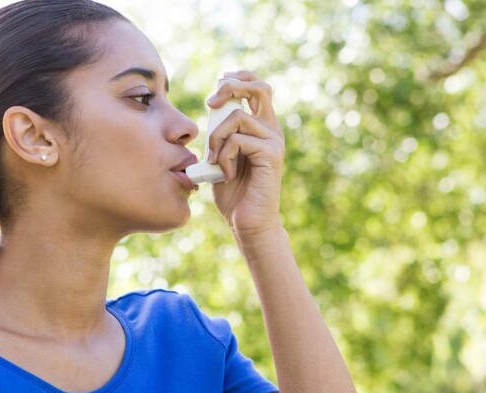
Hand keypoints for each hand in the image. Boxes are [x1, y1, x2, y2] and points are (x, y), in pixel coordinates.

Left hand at [206, 70, 285, 239]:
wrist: (247, 222)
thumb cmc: (232, 192)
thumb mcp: (220, 156)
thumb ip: (219, 134)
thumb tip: (211, 109)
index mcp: (260, 126)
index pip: (256, 87)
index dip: (238, 78)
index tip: (217, 85)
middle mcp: (271, 130)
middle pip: (259, 87)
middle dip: (231, 86)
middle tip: (211, 104)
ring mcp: (273, 141)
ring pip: (237, 117)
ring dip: (216, 137)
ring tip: (215, 161)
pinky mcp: (271, 155)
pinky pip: (239, 140)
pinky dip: (224, 156)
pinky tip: (226, 174)